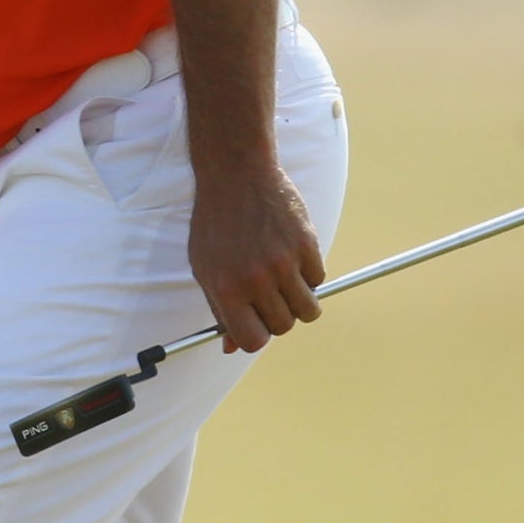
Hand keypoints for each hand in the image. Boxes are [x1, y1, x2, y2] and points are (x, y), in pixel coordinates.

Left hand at [189, 162, 324, 353]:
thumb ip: (219, 308)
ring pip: (308, 309)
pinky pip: (319, 278)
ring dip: (299, 300)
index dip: (256, 336)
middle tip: (268, 294)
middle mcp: (256, 279)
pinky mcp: (306, 243)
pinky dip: (309, 273)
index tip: (256, 323)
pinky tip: (291, 253)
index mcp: (226, 289)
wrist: (235, 174)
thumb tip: (232, 348)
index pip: (252, 340)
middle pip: (283, 326)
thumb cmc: (215, 223)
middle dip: (277, 315)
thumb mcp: (204, 267)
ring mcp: (283, 261)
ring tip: (285, 280)